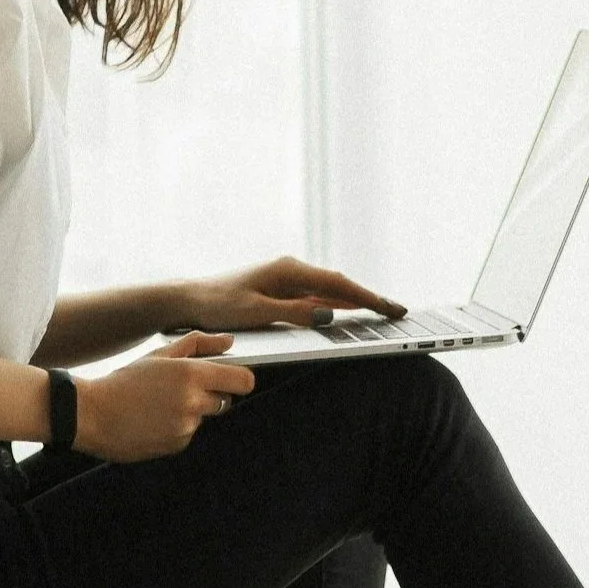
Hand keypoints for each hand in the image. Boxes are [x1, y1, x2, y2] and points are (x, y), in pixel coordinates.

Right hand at [75, 331, 255, 461]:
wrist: (93, 415)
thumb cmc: (124, 382)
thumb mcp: (160, 355)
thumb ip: (199, 344)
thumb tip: (228, 342)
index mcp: (191, 374)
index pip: (243, 381)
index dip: (241, 379)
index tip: (233, 378)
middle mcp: (193, 402)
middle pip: (226, 400)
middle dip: (211, 394)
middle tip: (181, 389)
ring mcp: (186, 427)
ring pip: (204, 417)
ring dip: (191, 412)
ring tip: (160, 405)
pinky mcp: (177, 445)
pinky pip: (188, 434)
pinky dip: (177, 428)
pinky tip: (154, 421)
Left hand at [176, 255, 405, 331]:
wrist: (189, 300)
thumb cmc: (218, 306)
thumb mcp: (255, 313)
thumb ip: (293, 314)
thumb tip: (328, 315)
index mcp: (289, 271)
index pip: (338, 285)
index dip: (368, 298)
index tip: (392, 308)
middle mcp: (291, 271)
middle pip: (340, 286)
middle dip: (370, 299)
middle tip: (398, 313)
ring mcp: (287, 281)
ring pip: (330, 292)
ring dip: (356, 302)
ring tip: (384, 314)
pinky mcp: (281, 292)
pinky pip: (317, 299)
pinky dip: (337, 306)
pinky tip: (350, 315)